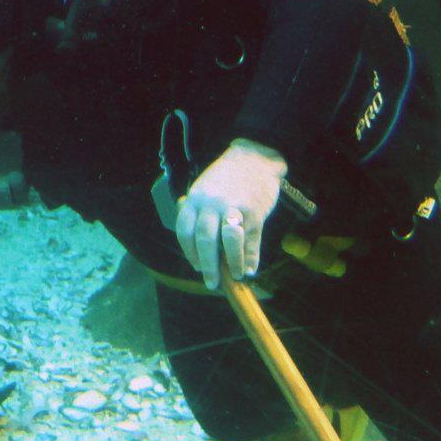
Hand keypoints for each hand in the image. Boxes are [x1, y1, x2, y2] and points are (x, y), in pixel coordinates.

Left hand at [174, 138, 286, 289]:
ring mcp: (234, 208)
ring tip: (234, 276)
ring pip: (229, 241)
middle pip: (205, 239)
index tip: (196, 266)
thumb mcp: (203, 190)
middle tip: (210, 283)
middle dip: (207, 265)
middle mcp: (212, 204)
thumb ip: (198, 214)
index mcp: (195, 199)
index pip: (184, 230)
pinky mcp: (255, 212)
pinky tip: (250, 269)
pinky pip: (252, 239)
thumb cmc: (226, 179)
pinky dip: (251, 258)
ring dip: (232, 263)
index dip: (189, 252)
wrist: (254, 158)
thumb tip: (198, 249)